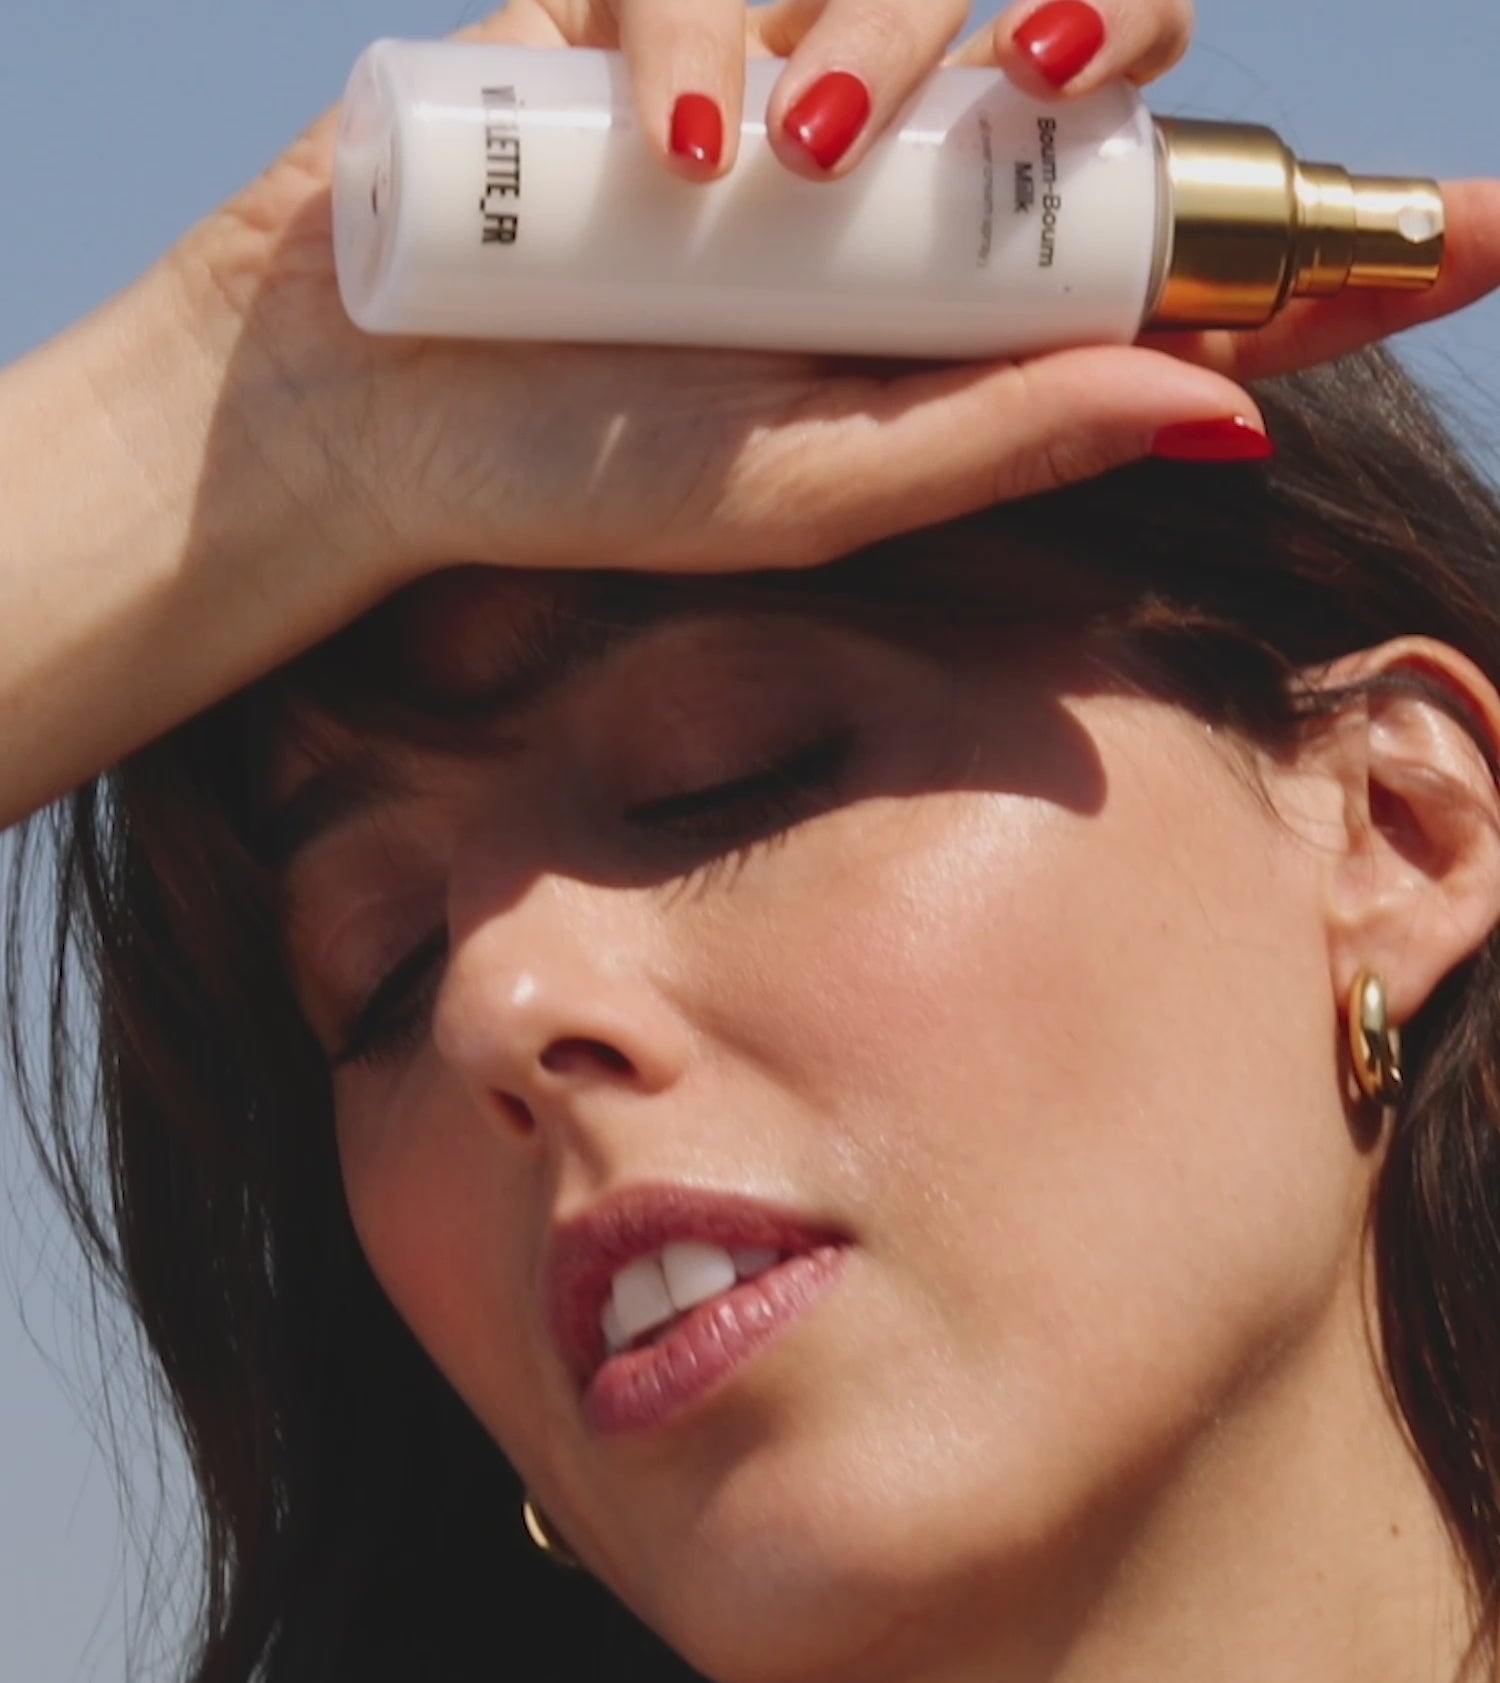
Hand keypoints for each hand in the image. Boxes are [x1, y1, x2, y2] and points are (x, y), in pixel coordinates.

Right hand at [168, 0, 1499, 594]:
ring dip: (870, 46)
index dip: (1336, 260)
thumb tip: (1225, 408)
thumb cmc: (568, 474)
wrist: (350, 397)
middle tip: (1015, 100)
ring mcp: (797, 81)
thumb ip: (1003, 443)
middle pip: (1101, 57)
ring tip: (737, 186)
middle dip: (1094, 47)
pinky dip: (714, 21)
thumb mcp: (801, 489)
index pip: (1181, 271)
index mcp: (955, 324)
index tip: (1483, 240)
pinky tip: (655, 131)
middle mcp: (903, 192)